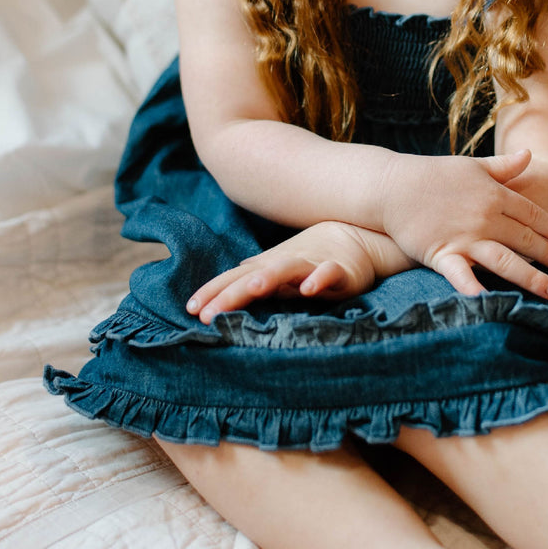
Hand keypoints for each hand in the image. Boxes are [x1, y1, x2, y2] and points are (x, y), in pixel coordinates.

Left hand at [186, 220, 408, 322]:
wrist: (355, 235)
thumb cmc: (310, 259)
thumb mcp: (278, 272)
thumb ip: (253, 282)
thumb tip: (219, 293)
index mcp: (266, 268)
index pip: (233, 280)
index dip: (212, 292)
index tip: (191, 309)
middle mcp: (283, 265)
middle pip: (251, 279)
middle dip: (228, 294)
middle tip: (207, 313)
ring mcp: (311, 266)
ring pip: (286, 271)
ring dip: (268, 279)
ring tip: (250, 290)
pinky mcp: (340, 271)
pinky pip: (329, 274)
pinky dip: (320, 280)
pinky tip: (310, 290)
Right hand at [380, 149, 547, 297]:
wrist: (392, 186)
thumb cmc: (432, 174)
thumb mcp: (472, 165)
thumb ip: (503, 166)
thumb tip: (530, 154)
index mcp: (495, 194)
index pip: (532, 214)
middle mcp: (485, 217)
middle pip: (526, 240)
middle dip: (547, 254)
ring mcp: (465, 237)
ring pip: (506, 260)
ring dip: (531, 278)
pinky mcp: (443, 254)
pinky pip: (463, 276)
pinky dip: (476, 289)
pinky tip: (493, 303)